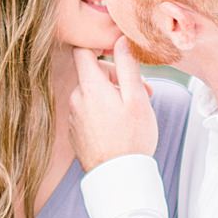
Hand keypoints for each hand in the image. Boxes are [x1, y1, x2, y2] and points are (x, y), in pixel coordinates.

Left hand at [70, 39, 156, 171]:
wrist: (117, 177)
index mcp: (89, 86)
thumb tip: (121, 40)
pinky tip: (120, 125)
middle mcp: (76, 98)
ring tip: (134, 111)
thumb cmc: (131, 138)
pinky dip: (103, 111)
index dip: (99, 46)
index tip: (117, 52)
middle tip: (143, 90)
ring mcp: (73, 116)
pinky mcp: (76, 131)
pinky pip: (89, 110)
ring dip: (112, 95)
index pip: (83, 50)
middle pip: (91, 73)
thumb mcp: (136, 98)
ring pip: (92, 93)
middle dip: (116, 76)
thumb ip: (127, 66)